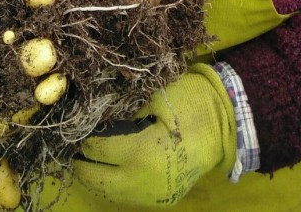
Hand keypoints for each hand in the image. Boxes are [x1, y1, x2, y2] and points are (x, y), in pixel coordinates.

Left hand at [74, 63, 236, 205]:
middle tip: (75, 144)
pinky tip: (111, 169)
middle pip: (95, 179)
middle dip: (82, 161)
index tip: (79, 125)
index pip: (96, 149)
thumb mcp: (151, 99)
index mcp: (139, 152)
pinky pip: (127, 196)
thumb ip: (121, 112)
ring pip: (109, 193)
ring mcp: (151, 195)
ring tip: (88, 158)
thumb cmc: (189, 103)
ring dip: (95, 176)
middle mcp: (141, 181)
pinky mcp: (160, 200)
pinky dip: (114, 184)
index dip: (85, 136)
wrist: (224, 124)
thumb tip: (94, 117)